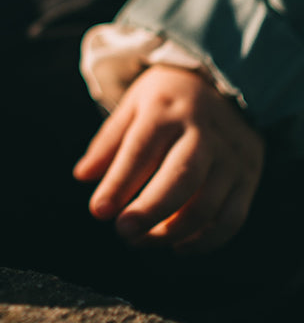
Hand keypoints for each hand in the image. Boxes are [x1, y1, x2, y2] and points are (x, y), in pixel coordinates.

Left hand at [73, 64, 263, 254]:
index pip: (141, 151)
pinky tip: (178, 246)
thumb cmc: (167, 99)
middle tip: (123, 233)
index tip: (98, 211)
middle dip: (150, 211)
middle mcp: (204, 131)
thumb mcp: (133, 105)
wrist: (223, 82)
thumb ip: (108, 141)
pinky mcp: (249, 177)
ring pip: (207, 204)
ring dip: (172, 231)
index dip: (118, 184)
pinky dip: (205, 240)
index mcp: (167, 108)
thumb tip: (81, 176)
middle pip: (180, 178)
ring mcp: (231, 156)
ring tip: (142, 241)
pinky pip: (232, 218)